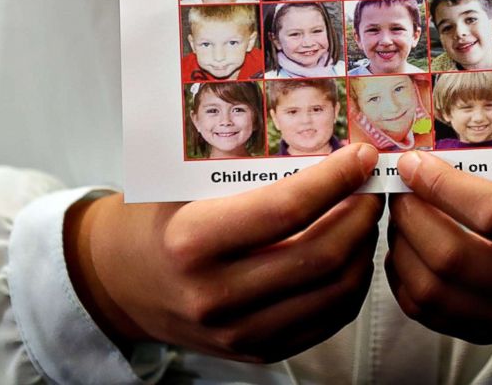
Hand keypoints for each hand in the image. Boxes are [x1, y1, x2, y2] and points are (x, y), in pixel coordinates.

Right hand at [64, 144, 382, 362]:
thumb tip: (323, 141)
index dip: (335, 179)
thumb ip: (244, 167)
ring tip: (366, 215)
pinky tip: (352, 253)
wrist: (118, 282)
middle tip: (373, 184)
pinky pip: (326, 321)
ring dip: (364, 248)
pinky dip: (351, 285)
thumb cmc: (154, 218)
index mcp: (192, 241)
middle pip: (320, 255)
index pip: (286, 210)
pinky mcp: (256, 352)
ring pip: (334, 293)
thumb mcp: (181, 183)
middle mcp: (215, 295)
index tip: (362, 156)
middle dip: (361, 213)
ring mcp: (238, 332)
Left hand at [385, 151, 491, 344]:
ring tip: (401, 212)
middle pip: (454, 258)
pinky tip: (408, 245)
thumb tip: (430, 150)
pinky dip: (404, 277)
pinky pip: (429, 314)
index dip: (443, 185)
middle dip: (412, 214)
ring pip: (433, 290)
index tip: (414, 163)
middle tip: (399, 185)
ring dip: (401, 244)